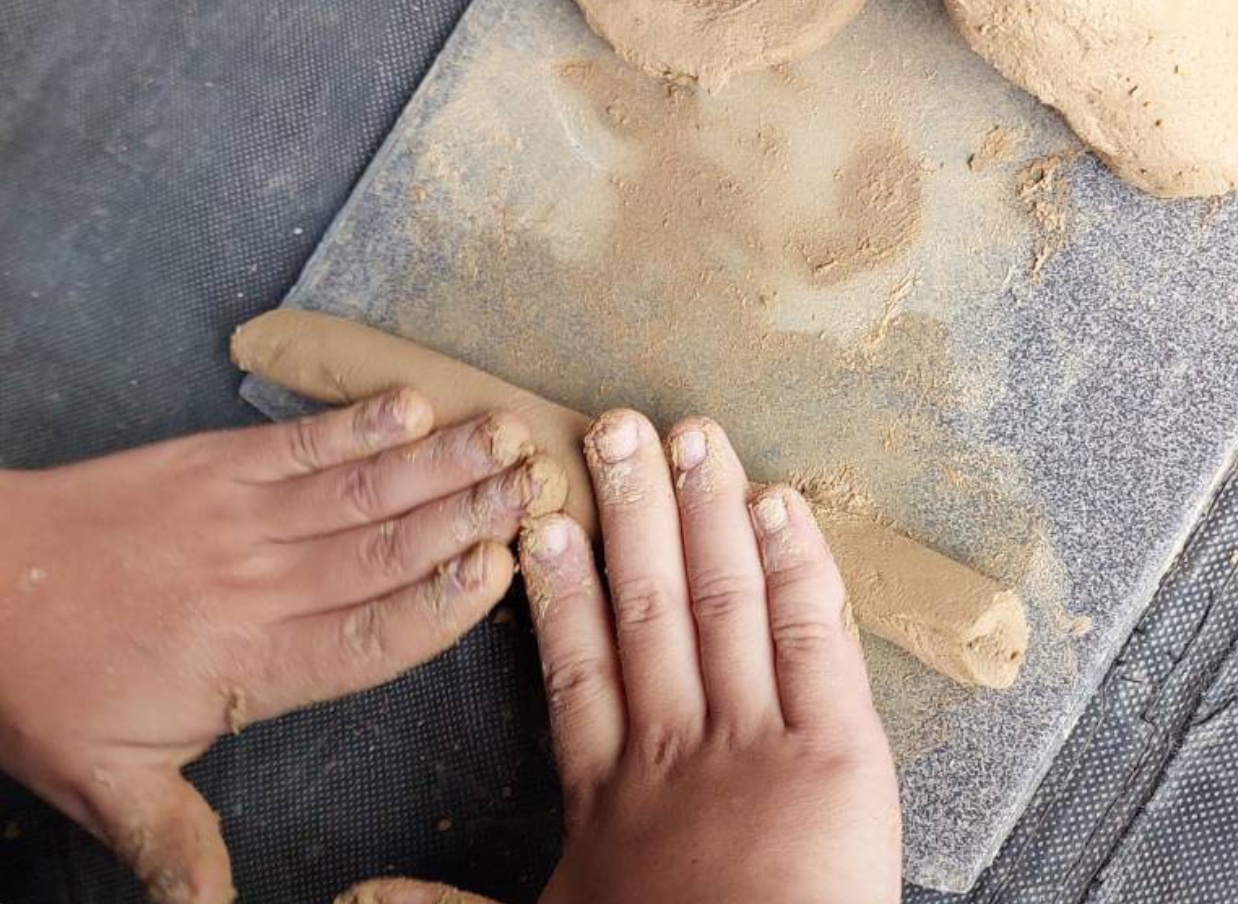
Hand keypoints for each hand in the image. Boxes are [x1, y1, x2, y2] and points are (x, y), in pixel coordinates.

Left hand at [0, 390, 562, 903]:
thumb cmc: (42, 683)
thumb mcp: (106, 782)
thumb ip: (176, 842)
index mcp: (251, 663)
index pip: (371, 634)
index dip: (442, 602)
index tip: (503, 571)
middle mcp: (259, 584)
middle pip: (385, 551)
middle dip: (471, 517)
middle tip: (540, 485)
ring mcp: (238, 516)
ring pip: (359, 490)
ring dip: (440, 462)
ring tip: (505, 436)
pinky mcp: (212, 465)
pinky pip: (299, 442)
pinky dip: (358, 422)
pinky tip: (413, 403)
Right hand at [340, 412, 899, 903]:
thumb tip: (353, 894)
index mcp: (611, 793)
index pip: (578, 666)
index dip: (565, 588)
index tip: (549, 519)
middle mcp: (679, 748)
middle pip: (649, 608)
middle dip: (634, 513)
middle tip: (617, 426)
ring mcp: (758, 742)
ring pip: (725, 603)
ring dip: (706, 514)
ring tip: (692, 435)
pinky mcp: (839, 751)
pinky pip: (813, 639)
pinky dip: (797, 567)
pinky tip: (780, 506)